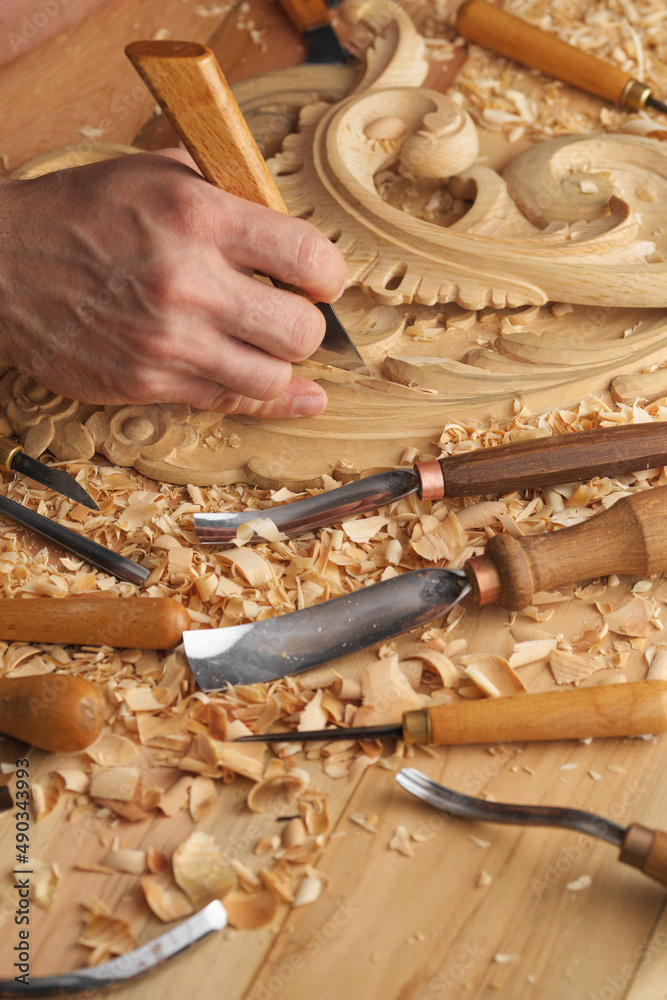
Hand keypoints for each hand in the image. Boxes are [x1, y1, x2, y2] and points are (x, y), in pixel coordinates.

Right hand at [0, 149, 346, 416]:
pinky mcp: (148, 381)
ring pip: (271, 378)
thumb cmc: (80, 215)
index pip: (308, 258)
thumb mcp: (153, 174)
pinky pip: (228, 401)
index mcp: (198, 218)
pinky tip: (293, 396)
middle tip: (292, 317)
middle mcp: (188, 283)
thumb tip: (281, 218)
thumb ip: (225, 193)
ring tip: (270, 348)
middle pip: (300, 331)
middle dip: (308, 326)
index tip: (319, 280)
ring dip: (282, 366)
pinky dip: (266, 400)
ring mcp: (168, 340)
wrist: (2, 264)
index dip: (328, 275)